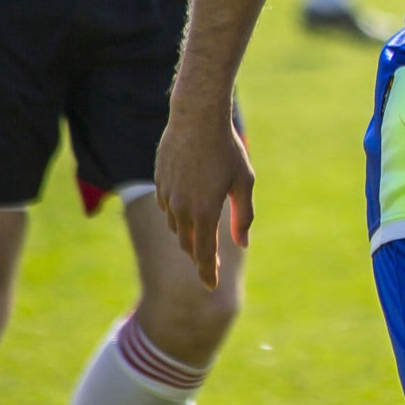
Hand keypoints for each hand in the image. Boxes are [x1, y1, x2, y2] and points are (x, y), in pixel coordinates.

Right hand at [154, 97, 254, 289]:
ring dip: (188, 235)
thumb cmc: (226, 149)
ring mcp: (167, 195)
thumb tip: (243, 244)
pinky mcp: (159, 182)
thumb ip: (244, 216)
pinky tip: (188, 207)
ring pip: (176, 226)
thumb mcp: (243, 182)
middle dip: (198, 255)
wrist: (196, 118)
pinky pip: (168, 207)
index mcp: (205, 211)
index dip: (207, 272)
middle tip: (208, 262)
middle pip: (188, 244)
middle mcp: (182, 208)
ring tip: (201, 235)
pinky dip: (178, 214)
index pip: (203, 254)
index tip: (210, 285)